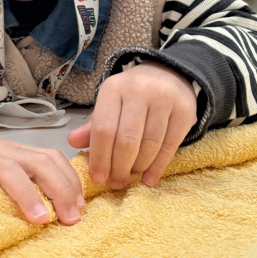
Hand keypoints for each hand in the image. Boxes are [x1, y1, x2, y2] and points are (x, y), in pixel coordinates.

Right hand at [0, 128, 84, 224]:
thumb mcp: (5, 165)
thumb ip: (28, 179)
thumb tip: (61, 207)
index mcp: (19, 153)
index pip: (53, 159)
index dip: (70, 182)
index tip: (80, 208)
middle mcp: (4, 153)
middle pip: (39, 163)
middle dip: (59, 189)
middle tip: (69, 218)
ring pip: (7, 169)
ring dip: (27, 194)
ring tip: (40, 218)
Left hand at [67, 62, 197, 188]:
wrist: (167, 74)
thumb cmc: (131, 95)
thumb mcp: (109, 104)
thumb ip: (92, 125)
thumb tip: (72, 142)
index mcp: (114, 88)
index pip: (104, 129)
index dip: (100, 157)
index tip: (98, 177)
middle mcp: (139, 91)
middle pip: (127, 140)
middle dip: (119, 168)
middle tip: (115, 183)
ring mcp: (164, 100)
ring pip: (149, 145)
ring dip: (137, 168)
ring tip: (130, 177)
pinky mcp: (184, 111)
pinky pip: (170, 146)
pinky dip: (158, 167)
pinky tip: (149, 178)